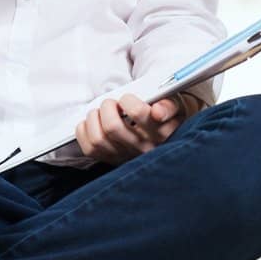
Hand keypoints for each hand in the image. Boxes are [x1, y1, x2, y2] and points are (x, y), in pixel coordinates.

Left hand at [74, 90, 193, 165]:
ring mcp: (125, 156)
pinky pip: (89, 149)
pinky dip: (84, 130)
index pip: (139, 114)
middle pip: (112, 127)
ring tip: (101, 111)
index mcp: (160, 132)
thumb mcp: (176, 107)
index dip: (127, 101)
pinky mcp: (111, 160)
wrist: (166, 140)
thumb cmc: (167, 117)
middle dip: (106, 107)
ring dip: (94, 118)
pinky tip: (93, 123)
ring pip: (98, 139)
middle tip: (112, 102)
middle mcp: (142, 147)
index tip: (127, 98)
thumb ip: (169, 106)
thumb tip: (157, 112)